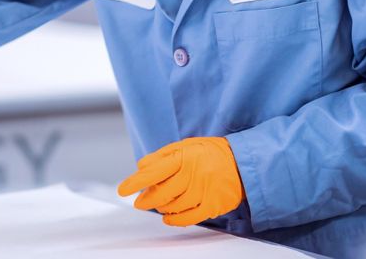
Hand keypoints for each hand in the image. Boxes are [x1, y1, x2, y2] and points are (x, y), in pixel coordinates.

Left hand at [117, 136, 244, 225]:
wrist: (242, 163)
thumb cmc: (209, 153)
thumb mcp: (185, 146)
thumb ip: (162, 156)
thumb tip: (141, 167)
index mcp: (184, 157)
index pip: (154, 171)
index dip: (136, 182)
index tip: (122, 190)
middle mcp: (193, 175)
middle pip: (161, 193)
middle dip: (146, 199)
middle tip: (140, 201)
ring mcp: (203, 192)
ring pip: (173, 206)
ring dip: (160, 208)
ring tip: (157, 204)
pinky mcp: (213, 206)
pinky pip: (188, 218)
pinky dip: (174, 220)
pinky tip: (167, 217)